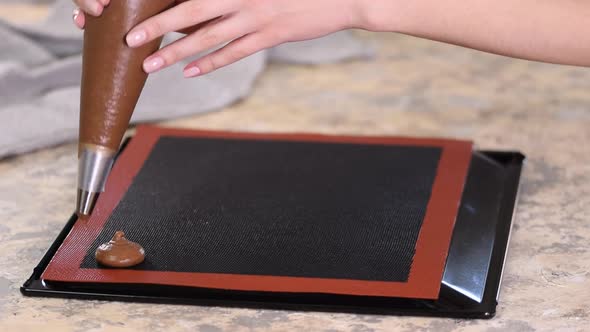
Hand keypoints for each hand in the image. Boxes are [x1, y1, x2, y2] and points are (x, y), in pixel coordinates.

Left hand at [73, 0, 366, 76]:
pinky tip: (190, 70)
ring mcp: (257, 17)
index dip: (166, 5)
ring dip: (177, 52)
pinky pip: (234, 52)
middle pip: (191, 11)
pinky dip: (210, 62)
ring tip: (151, 64)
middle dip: (158, 27)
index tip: (140, 11)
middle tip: (131, 40)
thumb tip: (209, 5)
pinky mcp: (270, 35)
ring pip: (208, 36)